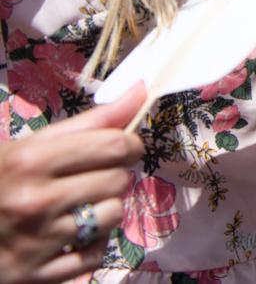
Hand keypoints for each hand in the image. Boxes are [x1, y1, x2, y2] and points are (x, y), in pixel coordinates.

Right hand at [0, 82, 145, 283]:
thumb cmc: (0, 179)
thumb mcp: (32, 145)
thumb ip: (90, 121)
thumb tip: (141, 90)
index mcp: (31, 161)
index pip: (115, 146)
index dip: (129, 143)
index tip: (123, 146)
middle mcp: (35, 202)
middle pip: (119, 181)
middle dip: (114, 175)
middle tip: (92, 177)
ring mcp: (36, 243)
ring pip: (113, 217)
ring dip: (106, 210)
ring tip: (80, 206)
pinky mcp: (36, 276)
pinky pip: (96, 257)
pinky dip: (92, 245)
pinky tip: (71, 235)